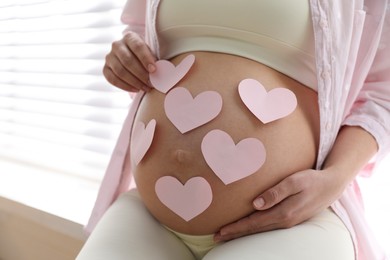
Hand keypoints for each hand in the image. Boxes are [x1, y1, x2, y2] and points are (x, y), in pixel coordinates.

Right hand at [103, 31, 156, 91]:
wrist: (133, 58)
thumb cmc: (145, 56)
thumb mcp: (150, 52)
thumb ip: (153, 60)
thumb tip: (157, 72)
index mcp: (130, 37)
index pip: (137, 46)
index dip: (146, 58)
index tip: (154, 70)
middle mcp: (117, 45)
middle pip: (127, 60)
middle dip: (141, 73)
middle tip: (151, 83)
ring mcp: (109, 57)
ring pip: (120, 71)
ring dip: (134, 82)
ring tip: (145, 87)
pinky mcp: (105, 69)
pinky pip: (112, 79)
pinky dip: (125, 86)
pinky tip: (136, 89)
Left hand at [214, 169, 345, 241]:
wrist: (331, 186)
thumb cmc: (311, 180)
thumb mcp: (294, 181)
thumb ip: (275, 192)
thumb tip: (255, 204)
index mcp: (283, 213)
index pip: (253, 223)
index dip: (235, 228)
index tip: (220, 231)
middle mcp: (284, 221)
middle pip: (254, 230)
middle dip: (235, 234)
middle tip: (217, 237)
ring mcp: (288, 222)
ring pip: (260, 229)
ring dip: (243, 232)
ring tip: (228, 234)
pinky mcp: (290, 219)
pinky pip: (267, 226)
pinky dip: (254, 228)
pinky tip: (248, 227)